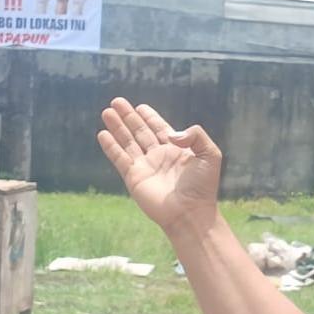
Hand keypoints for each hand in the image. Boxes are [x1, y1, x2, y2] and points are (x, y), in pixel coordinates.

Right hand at [97, 98, 221, 230]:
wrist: (190, 212)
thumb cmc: (203, 186)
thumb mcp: (210, 154)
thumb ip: (196, 136)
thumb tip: (170, 134)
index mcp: (176, 150)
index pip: (160, 128)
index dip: (150, 117)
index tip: (140, 106)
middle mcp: (159, 156)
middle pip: (140, 132)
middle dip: (129, 117)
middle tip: (116, 102)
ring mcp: (145, 167)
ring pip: (128, 142)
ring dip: (117, 127)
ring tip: (107, 112)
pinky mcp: (134, 177)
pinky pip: (119, 158)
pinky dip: (111, 146)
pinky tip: (102, 134)